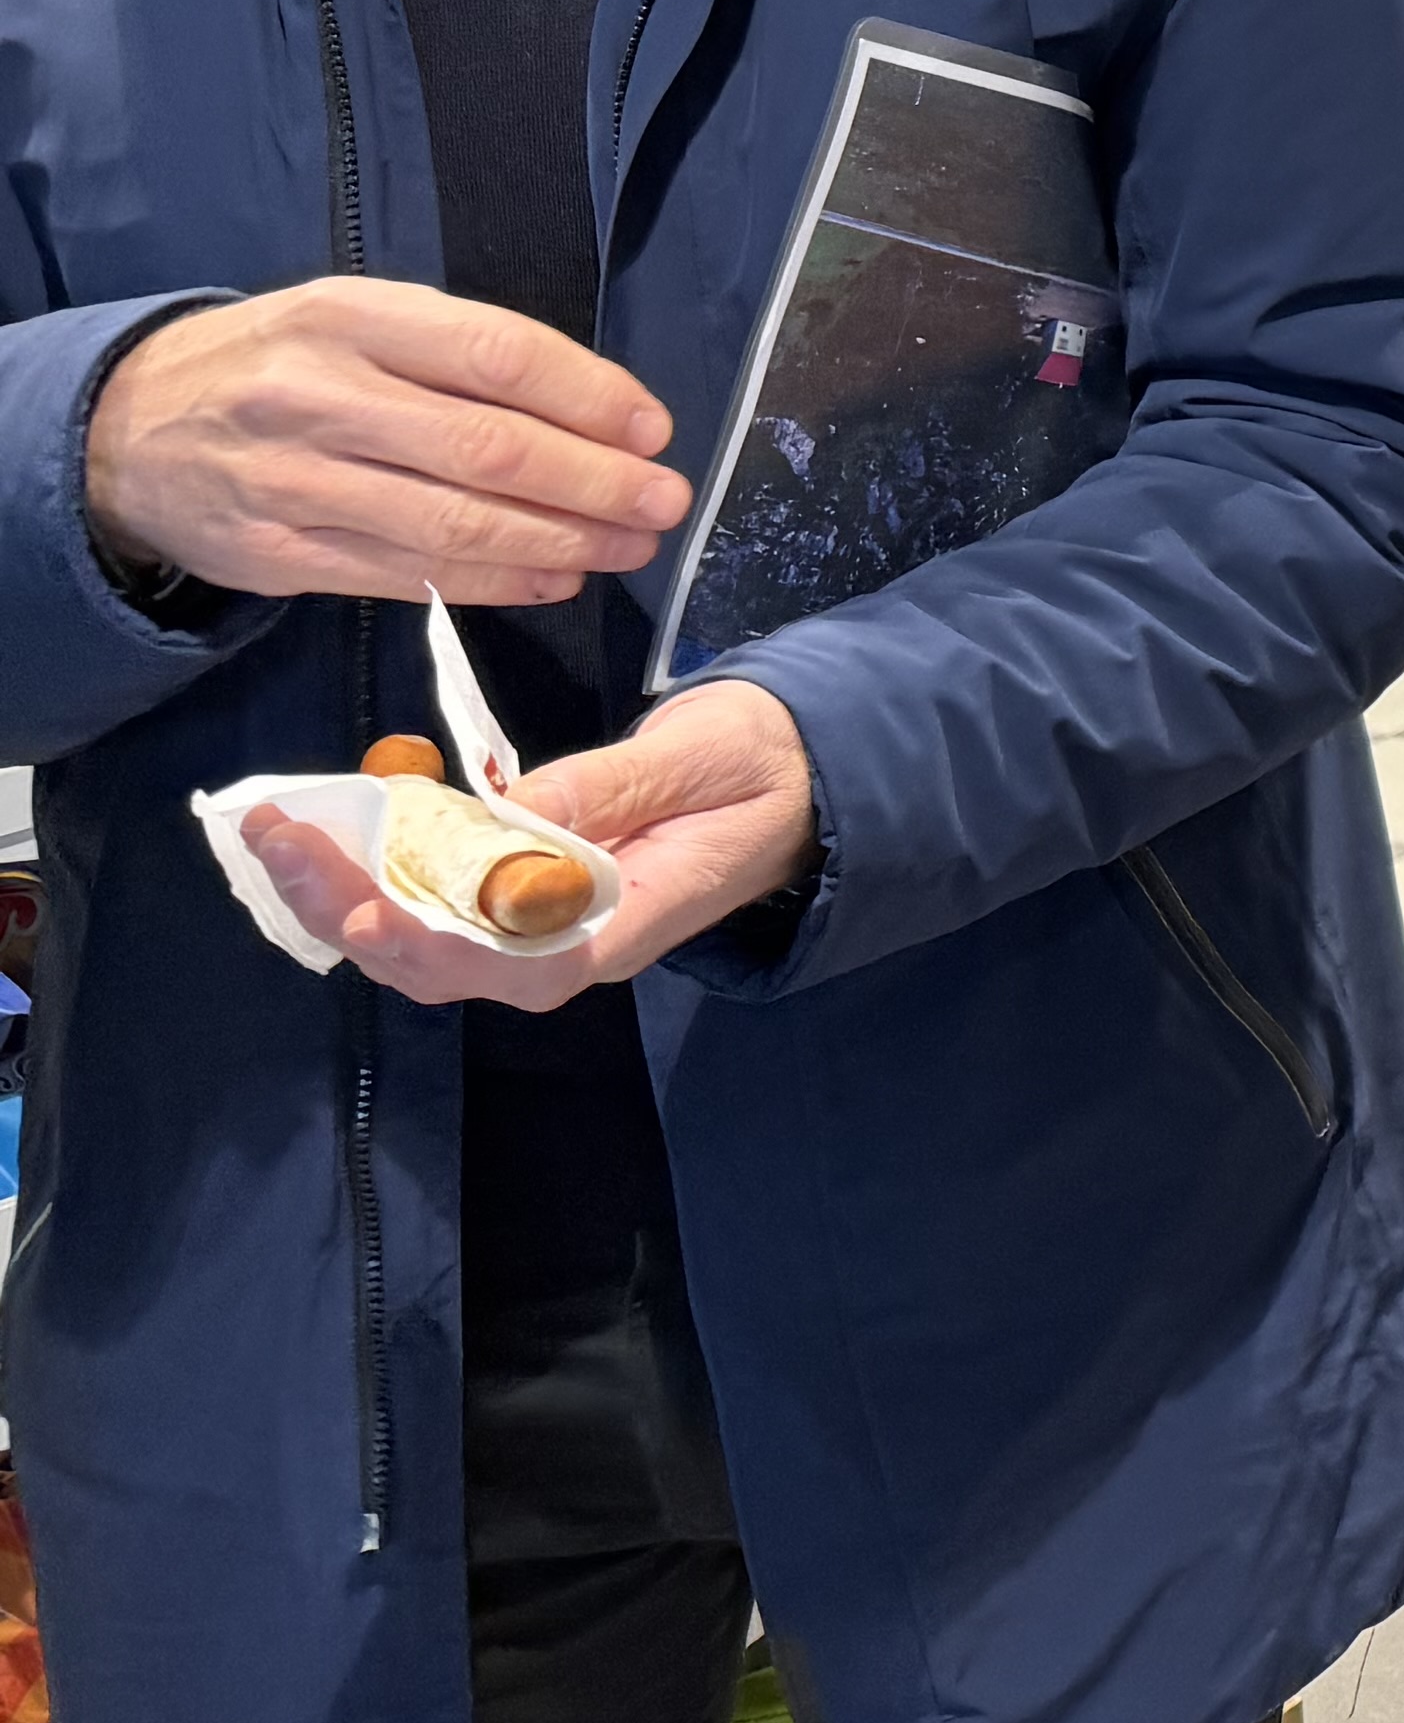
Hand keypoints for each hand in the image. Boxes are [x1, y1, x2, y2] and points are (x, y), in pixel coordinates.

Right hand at [85, 282, 686, 609]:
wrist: (126, 428)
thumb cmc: (276, 363)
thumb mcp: (354, 319)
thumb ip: (459, 353)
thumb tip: (599, 411)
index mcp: (349, 318)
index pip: (496, 354)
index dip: (590, 396)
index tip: (653, 430)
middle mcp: (318, 397)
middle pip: (488, 450)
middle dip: (595, 484)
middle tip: (663, 502)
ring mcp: (294, 482)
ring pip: (454, 523)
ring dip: (562, 542)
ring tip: (628, 547)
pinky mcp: (279, 556)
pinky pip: (410, 575)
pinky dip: (496, 581)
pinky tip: (554, 578)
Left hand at [244, 678, 817, 1005]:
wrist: (802, 773)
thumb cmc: (764, 763)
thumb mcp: (705, 755)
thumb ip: (610, 787)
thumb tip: (509, 810)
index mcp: (630, 920)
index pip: (522, 967)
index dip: (435, 945)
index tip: (366, 902)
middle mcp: (575, 940)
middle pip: (448, 963)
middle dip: (351, 911)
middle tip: (281, 839)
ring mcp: (546, 922)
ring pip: (427, 939)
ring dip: (345, 893)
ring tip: (281, 832)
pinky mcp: (526, 893)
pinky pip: (437, 902)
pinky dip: (375, 870)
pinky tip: (333, 830)